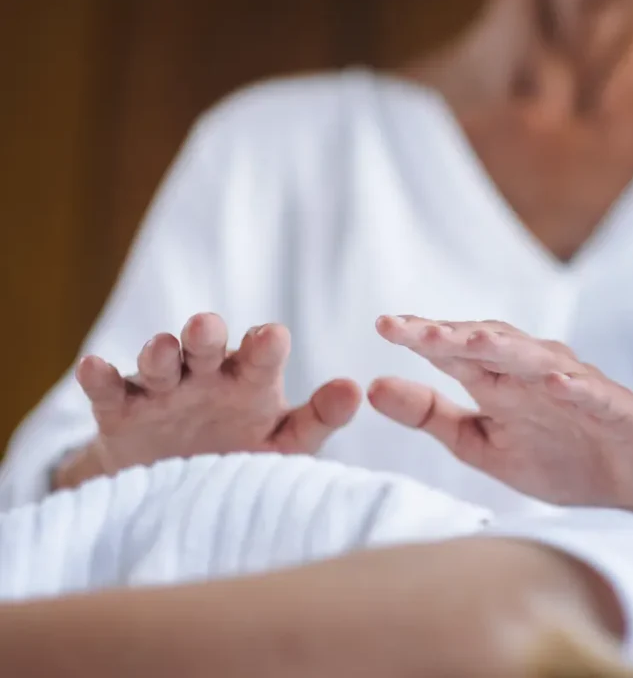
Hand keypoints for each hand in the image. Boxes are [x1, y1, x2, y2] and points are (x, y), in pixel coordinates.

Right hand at [65, 313, 359, 486]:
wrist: (183, 487)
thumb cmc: (246, 454)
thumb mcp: (286, 443)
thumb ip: (318, 418)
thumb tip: (356, 389)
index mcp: (251, 378)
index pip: (261, 354)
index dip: (265, 344)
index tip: (273, 338)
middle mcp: (208, 374)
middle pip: (207, 345)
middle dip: (206, 334)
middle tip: (207, 327)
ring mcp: (163, 389)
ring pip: (160, 361)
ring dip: (159, 352)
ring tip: (163, 348)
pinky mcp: (121, 410)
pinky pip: (109, 390)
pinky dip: (99, 377)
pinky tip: (92, 367)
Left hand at [368, 316, 632, 510]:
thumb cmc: (558, 457)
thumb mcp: (480, 443)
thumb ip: (430, 416)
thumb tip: (372, 387)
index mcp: (498, 381)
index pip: (454, 351)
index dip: (421, 337)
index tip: (383, 327)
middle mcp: (533, 373)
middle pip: (489, 345)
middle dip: (450, 334)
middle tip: (411, 329)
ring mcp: (576, 386)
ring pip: (536, 358)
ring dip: (504, 347)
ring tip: (469, 338)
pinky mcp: (614, 408)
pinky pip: (591, 394)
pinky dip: (573, 385)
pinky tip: (553, 380)